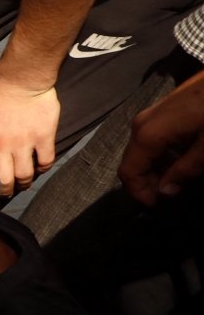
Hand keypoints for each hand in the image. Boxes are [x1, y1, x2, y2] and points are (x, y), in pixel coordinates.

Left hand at [0, 78, 60, 195]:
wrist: (20, 81)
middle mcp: (2, 147)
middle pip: (6, 182)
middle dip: (7, 191)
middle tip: (7, 192)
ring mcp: (24, 143)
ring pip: (26, 175)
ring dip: (25, 182)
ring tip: (23, 183)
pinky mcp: (43, 137)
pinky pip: (46, 161)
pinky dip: (43, 169)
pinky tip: (39, 168)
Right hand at [119, 78, 203, 204]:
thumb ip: (185, 170)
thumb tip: (165, 191)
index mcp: (147, 135)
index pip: (128, 172)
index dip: (140, 193)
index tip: (158, 206)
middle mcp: (141, 123)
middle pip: (132, 161)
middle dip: (147, 182)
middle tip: (170, 194)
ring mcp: (151, 113)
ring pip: (142, 149)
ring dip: (155, 168)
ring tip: (179, 177)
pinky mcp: (164, 107)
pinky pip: (152, 137)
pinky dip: (161, 153)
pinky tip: (183, 156)